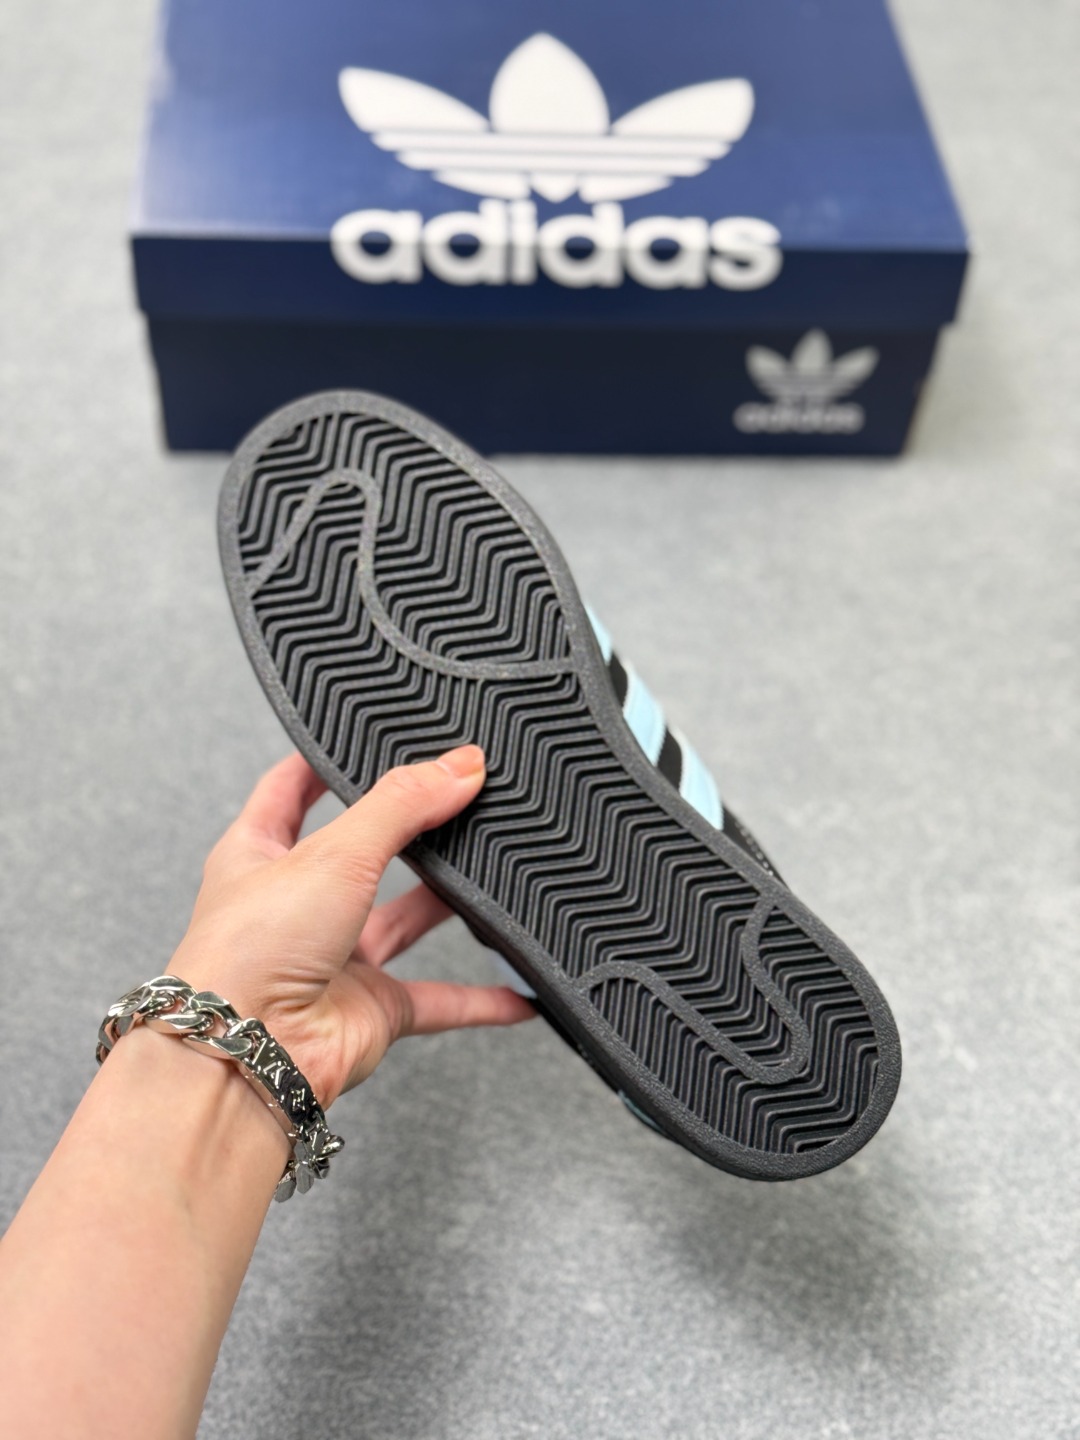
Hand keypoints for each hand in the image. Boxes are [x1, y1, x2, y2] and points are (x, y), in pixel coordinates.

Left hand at [173, 745, 533, 1106]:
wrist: (246, 1055)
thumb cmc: (248, 953)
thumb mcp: (333, 851)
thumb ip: (403, 804)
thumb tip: (460, 766)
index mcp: (258, 854)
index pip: (289, 790)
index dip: (322, 762)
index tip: (362, 737)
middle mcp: (294, 905)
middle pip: (361, 852)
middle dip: (406, 830)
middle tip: (455, 797)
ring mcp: (333, 959)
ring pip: (404, 920)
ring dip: (448, 902)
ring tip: (493, 868)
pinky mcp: (370, 1010)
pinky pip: (439, 1000)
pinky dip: (480, 998)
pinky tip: (517, 990)